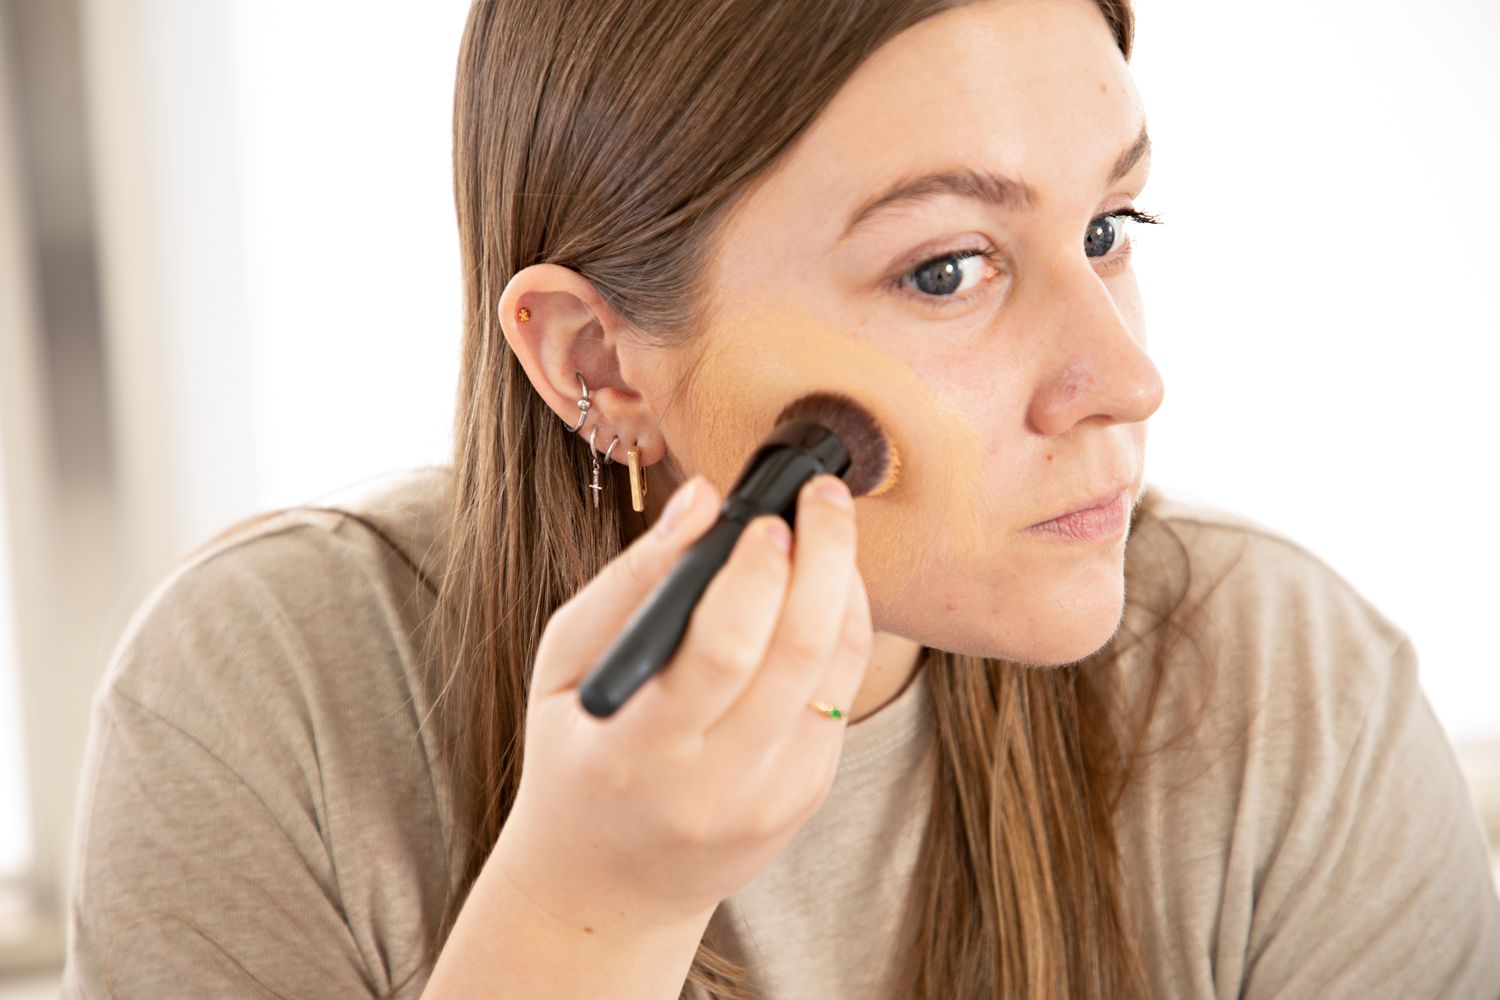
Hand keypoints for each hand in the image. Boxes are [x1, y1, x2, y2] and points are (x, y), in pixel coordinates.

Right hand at [494, 472, 872, 928]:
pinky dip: (844, 628)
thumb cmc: (576, 751)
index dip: (756, 574)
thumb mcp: (562, 666)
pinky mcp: (806, 794)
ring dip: (845, 585)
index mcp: (638, 752)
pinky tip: (825, 585)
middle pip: (798, 655)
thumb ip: (629, 582)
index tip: (766, 515)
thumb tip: (702, 501)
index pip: (720, 653)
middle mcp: (715, 785)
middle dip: (825, 557)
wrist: (608, 884)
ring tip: (830, 525)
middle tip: (823, 493)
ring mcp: (772, 797)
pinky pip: (843, 694)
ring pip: (836, 672)